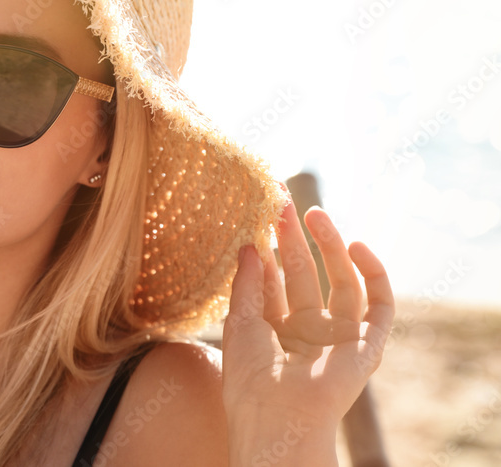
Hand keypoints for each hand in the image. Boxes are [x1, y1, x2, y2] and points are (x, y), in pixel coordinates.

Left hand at [221, 190, 393, 449]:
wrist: (278, 417)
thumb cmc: (251, 378)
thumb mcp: (240, 321)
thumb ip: (247, 283)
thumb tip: (250, 246)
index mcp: (274, 331)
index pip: (274, 281)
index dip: (269, 249)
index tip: (261, 214)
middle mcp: (308, 332)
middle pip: (305, 276)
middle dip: (295, 240)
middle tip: (283, 204)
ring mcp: (339, 338)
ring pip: (341, 283)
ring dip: (331, 247)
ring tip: (313, 214)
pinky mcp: (368, 345)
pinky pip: (380, 306)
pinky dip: (375, 274)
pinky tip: (356, 246)